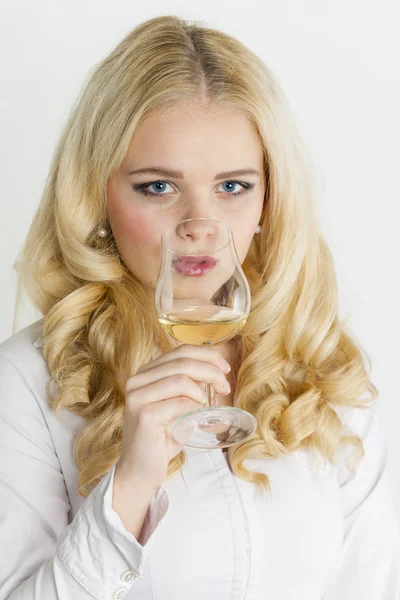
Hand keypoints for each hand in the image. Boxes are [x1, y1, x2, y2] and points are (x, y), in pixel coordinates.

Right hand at [114, 344, 230, 491]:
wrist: (140, 471)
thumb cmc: (162, 437)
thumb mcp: (177, 404)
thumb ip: (189, 385)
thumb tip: (216, 369)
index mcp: (146, 373)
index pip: (180, 351)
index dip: (207, 355)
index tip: (225, 368)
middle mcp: (137, 380)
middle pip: (183, 361)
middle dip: (211, 371)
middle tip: (225, 387)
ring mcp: (138, 397)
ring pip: (181, 379)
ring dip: (203, 391)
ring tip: (208, 405)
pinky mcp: (144, 415)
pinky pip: (180, 403)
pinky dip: (194, 408)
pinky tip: (196, 417)